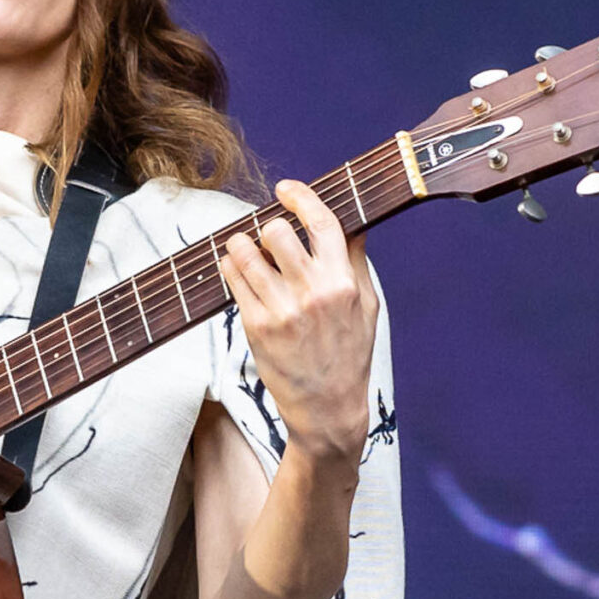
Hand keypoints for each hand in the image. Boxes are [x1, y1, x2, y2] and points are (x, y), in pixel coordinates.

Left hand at [217, 180, 379, 466]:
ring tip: (244, 249)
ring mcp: (282, 311)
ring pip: (247, 252)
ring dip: (241, 243)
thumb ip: (356, 263)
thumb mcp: (367, 308)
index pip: (323, 222)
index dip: (301, 197)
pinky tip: (236, 268)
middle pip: (277, 231)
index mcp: (344, 284)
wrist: (327, 410)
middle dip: (269, 226)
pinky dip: (230, 266)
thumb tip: (353, 223)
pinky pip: (233, 280)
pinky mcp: (257, 327)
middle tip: (266, 235)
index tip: (286, 189)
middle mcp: (313, 293)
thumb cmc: (349, 356)